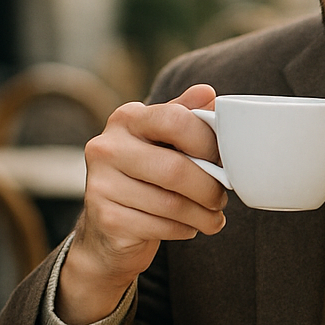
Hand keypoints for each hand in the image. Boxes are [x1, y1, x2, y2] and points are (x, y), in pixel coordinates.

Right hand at [56, 84, 227, 324]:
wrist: (109, 231)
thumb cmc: (146, 178)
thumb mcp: (163, 142)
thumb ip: (185, 116)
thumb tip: (207, 93)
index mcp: (127, 119)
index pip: (176, 120)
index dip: (208, 142)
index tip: (222, 160)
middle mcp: (106, 147)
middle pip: (175, 169)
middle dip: (209, 188)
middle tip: (221, 198)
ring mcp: (101, 185)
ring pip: (171, 203)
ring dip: (203, 215)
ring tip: (212, 217)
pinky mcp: (107, 220)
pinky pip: (161, 227)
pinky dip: (184, 230)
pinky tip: (187, 227)